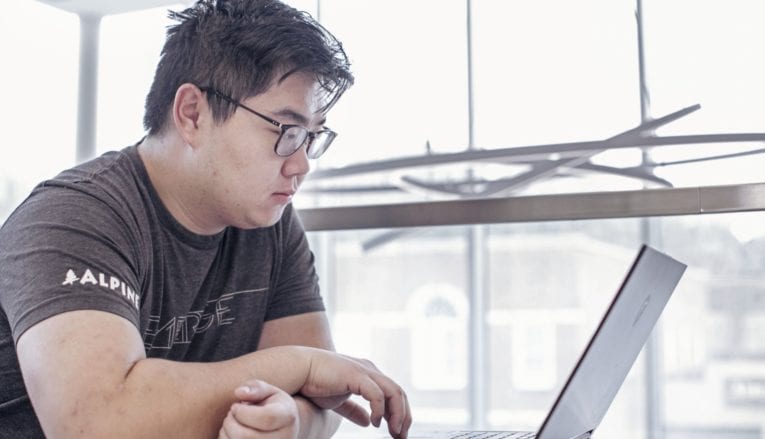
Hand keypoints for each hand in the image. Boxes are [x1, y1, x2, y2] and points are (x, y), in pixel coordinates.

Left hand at [218, 380, 298, 438]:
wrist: (283, 430)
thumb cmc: (272, 407)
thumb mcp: (270, 392)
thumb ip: (256, 388)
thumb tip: (239, 393)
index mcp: (287, 418)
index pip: (264, 419)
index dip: (243, 412)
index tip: (237, 406)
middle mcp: (284, 438)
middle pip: (245, 437)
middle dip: (230, 422)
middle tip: (231, 414)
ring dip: (226, 433)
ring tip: (232, 424)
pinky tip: (232, 435)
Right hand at [296, 348, 411, 437]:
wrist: (298, 370)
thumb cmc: (315, 382)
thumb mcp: (339, 400)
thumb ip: (354, 410)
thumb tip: (368, 422)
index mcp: (368, 374)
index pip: (394, 393)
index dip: (399, 413)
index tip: (397, 433)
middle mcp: (370, 369)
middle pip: (399, 393)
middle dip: (403, 416)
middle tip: (400, 437)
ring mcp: (364, 371)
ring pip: (394, 392)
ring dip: (398, 414)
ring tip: (394, 432)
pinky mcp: (355, 375)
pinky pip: (376, 394)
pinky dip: (380, 410)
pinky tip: (375, 423)